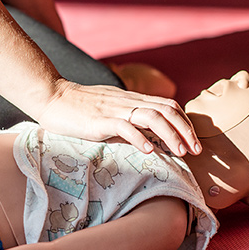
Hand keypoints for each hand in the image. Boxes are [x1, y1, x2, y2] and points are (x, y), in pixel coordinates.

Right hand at [36, 80, 200, 156]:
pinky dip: (140, 138)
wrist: (51, 96)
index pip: (168, 106)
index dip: (185, 122)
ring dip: (171, 135)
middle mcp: (128, 102)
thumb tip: (147, 135)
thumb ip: (127, 118)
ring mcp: (114, 110)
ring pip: (153, 117)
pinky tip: (149, 151)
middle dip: (186, 131)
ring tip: (181, 153)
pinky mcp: (99, 120)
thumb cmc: (78, 107)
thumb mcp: (110, 108)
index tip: (194, 142)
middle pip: (167, 110)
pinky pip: (125, 127)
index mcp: (132, 99)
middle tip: (197, 152)